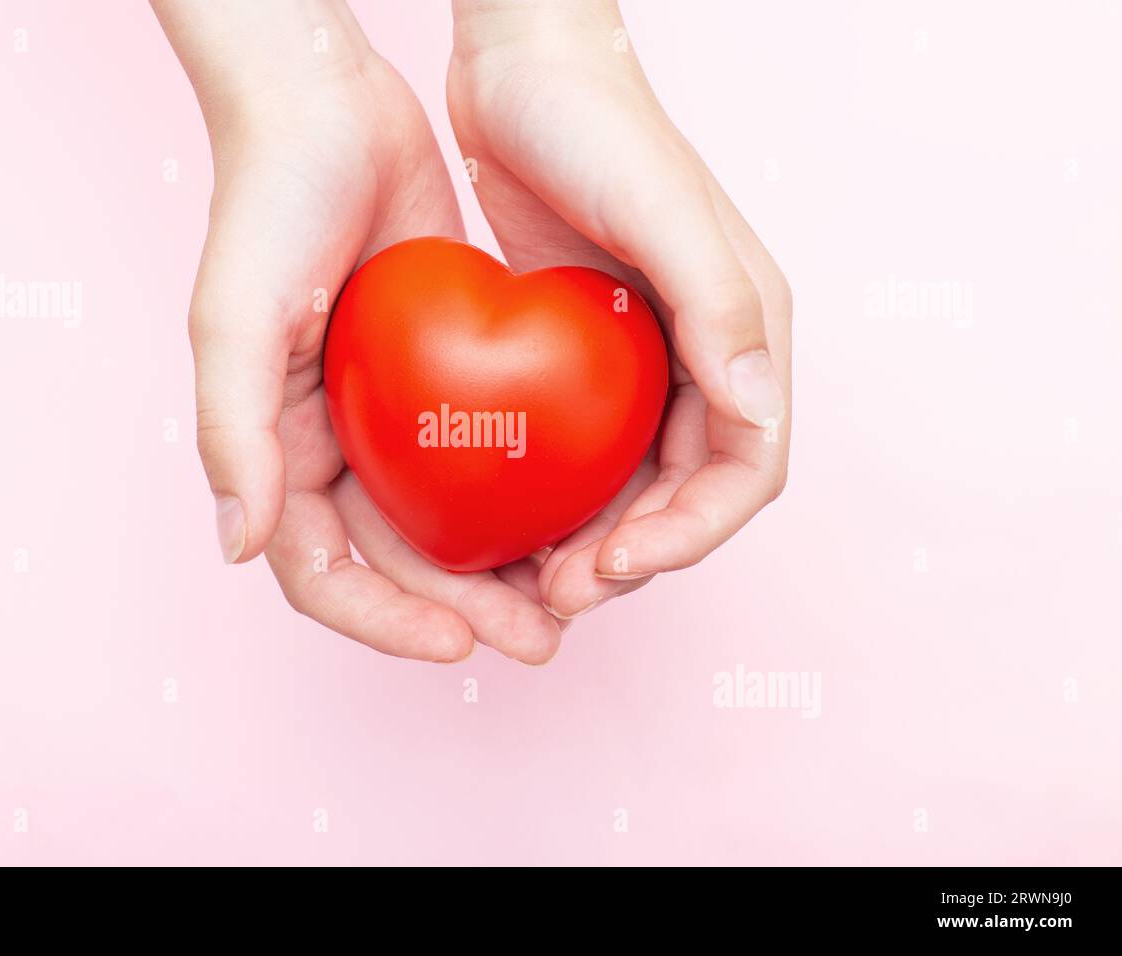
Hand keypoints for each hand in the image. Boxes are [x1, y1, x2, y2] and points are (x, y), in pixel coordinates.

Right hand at [152, 0, 562, 662]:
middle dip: (465, 609)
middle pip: (399, 561)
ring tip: (570, 594)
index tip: (458, 642)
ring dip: (503, 568)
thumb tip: (239, 546)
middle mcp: (331, 447)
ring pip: (450, 521)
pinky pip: (485, 455)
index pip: (323, 570)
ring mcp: (388, 416)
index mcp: (278, 451)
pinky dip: (522, 493)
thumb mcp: (233, 319)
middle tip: (540, 636)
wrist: (328, 108)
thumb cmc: (265, 206)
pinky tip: (577, 511)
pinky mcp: (439, 375)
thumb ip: (232, 434)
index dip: (384, 620)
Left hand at [448, 0, 792, 617]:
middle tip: (557, 593)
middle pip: (686, 492)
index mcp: (745, 331)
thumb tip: (760, 413)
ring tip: (531, 579)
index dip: (690, 533)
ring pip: (631, 483)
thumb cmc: (596, 124)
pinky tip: (507, 520)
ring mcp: (642, 358)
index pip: (744, 467)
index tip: (615, 564)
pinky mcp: (584, 353)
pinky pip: (581, 449)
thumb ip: (720, 308)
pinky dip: (556, 495)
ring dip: (593, 541)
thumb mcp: (662, 210)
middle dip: (635, 556)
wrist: (521, 70)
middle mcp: (703, 353)